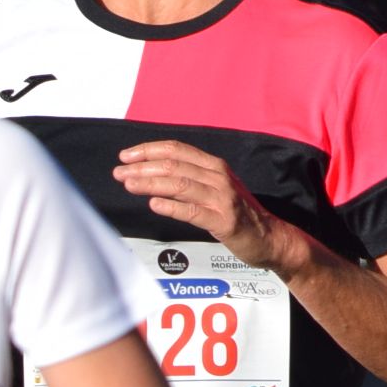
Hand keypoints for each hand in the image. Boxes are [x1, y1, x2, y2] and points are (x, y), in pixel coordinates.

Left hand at [114, 141, 318, 273]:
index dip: (148, 150)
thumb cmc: (236, 213)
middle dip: (142, 167)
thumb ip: (189, 178)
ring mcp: (222, 197)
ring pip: (180, 185)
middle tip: (118, 172)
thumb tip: (150, 173)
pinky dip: (171, 207)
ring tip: (129, 184)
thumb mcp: (214, 188)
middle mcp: (218, 176)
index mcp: (214, 165)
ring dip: (151, 183)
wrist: (269, 236)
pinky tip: (153, 205)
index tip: (125, 156)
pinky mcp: (224, 220)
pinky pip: (193, 211)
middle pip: (174, 165)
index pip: (177, 149)